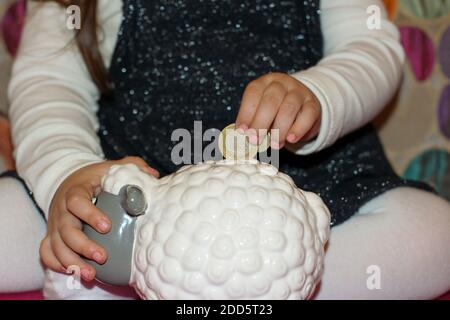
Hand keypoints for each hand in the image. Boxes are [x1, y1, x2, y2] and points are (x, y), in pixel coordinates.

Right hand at [40, 156, 158, 281]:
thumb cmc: (96, 178)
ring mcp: (55, 224)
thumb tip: (153, 175)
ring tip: (91, 275)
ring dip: (72, 262)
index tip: (107, 226)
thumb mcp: (111, 168)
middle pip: (65, 229)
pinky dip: (57, 264)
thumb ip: (132, 167)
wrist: (71, 182)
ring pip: (56, 246)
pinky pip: (47, 252)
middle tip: (103, 257)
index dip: (90, 214)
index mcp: (75, 190)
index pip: (76, 201)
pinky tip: (75, 273)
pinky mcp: (52, 235)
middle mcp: (61, 209)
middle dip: (83, 246)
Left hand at [236, 72, 321, 148]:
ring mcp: (299, 92)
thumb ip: (253, 123)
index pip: (253, 93)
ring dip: (279, 129)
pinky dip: (298, 129)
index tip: (242, 131)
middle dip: (260, 123)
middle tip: (255, 140)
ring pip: (289, 108)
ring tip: (274, 144)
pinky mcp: (313, 104)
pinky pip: (307, 115)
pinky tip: (291, 139)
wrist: (301, 106)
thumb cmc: (275, 111)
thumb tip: (244, 138)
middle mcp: (281, 84)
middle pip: (271, 100)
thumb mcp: (261, 112)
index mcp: (264, 83)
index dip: (246, 113)